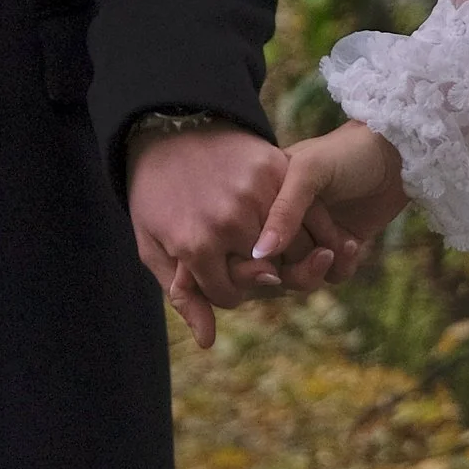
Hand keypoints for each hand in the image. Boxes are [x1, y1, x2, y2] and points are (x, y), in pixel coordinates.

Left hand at [128, 129, 345, 348]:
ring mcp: (257, 194)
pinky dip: (314, 229)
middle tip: (254, 265)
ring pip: (295, 249)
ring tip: (279, 250)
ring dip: (293, 256)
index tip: (222, 278)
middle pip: (268, 276)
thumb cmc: (155, 193)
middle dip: (262, 277)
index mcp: (197, 246)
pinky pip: (308, 213)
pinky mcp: (278, 169)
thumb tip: (208, 341)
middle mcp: (230, 223)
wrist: (170, 126)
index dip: (227, 292)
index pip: (229, 295)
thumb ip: (183, 294)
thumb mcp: (154, 247)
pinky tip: (304, 232)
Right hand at [252, 123, 409, 286]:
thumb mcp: (309, 171)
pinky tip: (353, 244)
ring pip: (300, 276)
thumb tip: (258, 254)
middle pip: (272, 267)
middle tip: (321, 253)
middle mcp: (283, 219)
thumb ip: (283, 210)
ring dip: (318, 269)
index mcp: (264, 197)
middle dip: (295, 268)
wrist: (398, 154)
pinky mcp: (338, 246)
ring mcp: (311, 234)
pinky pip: (330, 274)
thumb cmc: (347, 152)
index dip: (253, 262)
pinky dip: (341, 266)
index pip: (245, 241)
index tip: (271, 268)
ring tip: (337, 248)